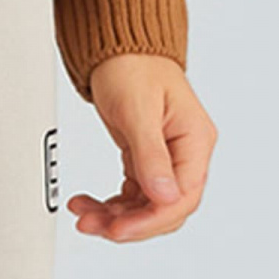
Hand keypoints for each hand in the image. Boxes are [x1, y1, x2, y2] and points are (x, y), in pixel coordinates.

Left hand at [70, 53, 214, 241]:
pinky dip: (112, 204)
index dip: (150, 219)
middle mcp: (186, 153)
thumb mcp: (137, 111)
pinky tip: (91, 204)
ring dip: (115, 217)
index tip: (118, 229)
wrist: (118, 49)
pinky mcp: (146, 159)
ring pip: (147, 206)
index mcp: (195, 140)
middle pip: (166, 209)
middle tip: (93, 225)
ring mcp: (166, 158)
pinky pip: (134, 195)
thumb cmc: (133, 66)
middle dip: (129, 223)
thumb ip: (150, 156)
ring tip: (84, 214)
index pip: (183, 197)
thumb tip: (164, 196)